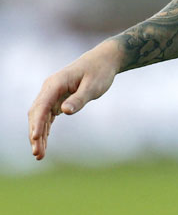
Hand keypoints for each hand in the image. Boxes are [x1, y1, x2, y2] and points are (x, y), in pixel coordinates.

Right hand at [28, 41, 121, 159]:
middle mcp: (49, 88)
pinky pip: (47, 116)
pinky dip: (45, 129)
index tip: (35, 139)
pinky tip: (43, 142)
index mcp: (55, 83)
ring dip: (38, 135)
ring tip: (40, 155)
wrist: (104, 60)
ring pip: (40, 117)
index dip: (37, 123)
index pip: (42, 106)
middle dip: (35, 134)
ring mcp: (52, 94)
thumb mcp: (94, 86)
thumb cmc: (100, 72)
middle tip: (38, 154)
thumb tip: (64, 112)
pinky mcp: (57, 98)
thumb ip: (79, 99)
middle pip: (37, 114)